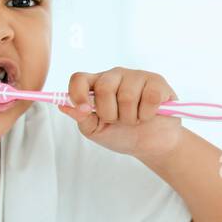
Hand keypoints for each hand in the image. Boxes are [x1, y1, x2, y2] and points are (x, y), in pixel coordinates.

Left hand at [57, 67, 183, 157]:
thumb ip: (81, 118)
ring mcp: (137, 76)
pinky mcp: (157, 82)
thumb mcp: (97, 131)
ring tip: (135, 119)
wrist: (151, 145)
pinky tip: (149, 114)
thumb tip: (64, 106)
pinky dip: (148, 114)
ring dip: (131, 117)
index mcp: (96, 85)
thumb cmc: (123, 135)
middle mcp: (115, 76)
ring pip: (127, 96)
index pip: (79, 78)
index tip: (84, 110)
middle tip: (118, 120)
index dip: (78, 93)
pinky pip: (149, 97)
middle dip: (111, 113)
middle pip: (104, 87)